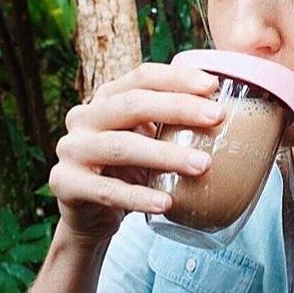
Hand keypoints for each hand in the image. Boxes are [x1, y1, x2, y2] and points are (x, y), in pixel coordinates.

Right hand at [48, 63, 225, 240]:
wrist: (89, 215)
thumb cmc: (128, 172)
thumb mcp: (148, 142)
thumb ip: (172, 125)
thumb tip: (228, 114)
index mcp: (106, 99)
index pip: (142, 77)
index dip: (177, 78)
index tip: (213, 86)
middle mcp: (84, 117)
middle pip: (132, 105)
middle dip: (179, 109)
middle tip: (217, 118)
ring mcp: (71, 149)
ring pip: (122, 147)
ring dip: (166, 156)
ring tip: (203, 165)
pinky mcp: (65, 183)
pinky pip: (107, 190)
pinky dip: (139, 197)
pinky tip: (167, 203)